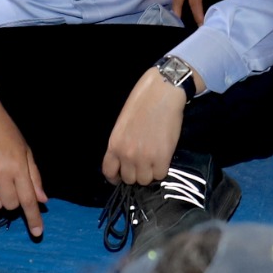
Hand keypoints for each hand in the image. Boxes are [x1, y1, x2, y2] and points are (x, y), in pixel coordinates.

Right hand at [0, 88, 44, 238]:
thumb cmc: (3, 130)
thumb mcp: (24, 149)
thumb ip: (33, 176)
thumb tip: (42, 199)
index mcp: (18, 166)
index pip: (28, 199)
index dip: (34, 218)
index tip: (37, 233)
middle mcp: (1, 174)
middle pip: (11, 205)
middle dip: (14, 201)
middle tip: (10, 185)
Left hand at [102, 66, 189, 185]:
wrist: (162, 92)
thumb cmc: (142, 102)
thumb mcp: (123, 124)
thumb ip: (121, 143)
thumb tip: (125, 158)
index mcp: (114, 144)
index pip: (109, 172)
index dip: (116, 176)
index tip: (122, 174)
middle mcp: (127, 154)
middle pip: (129, 179)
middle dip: (135, 173)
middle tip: (143, 163)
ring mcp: (144, 158)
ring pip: (145, 180)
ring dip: (149, 173)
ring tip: (154, 160)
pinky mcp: (162, 158)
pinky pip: (160, 175)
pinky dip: (162, 169)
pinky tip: (163, 158)